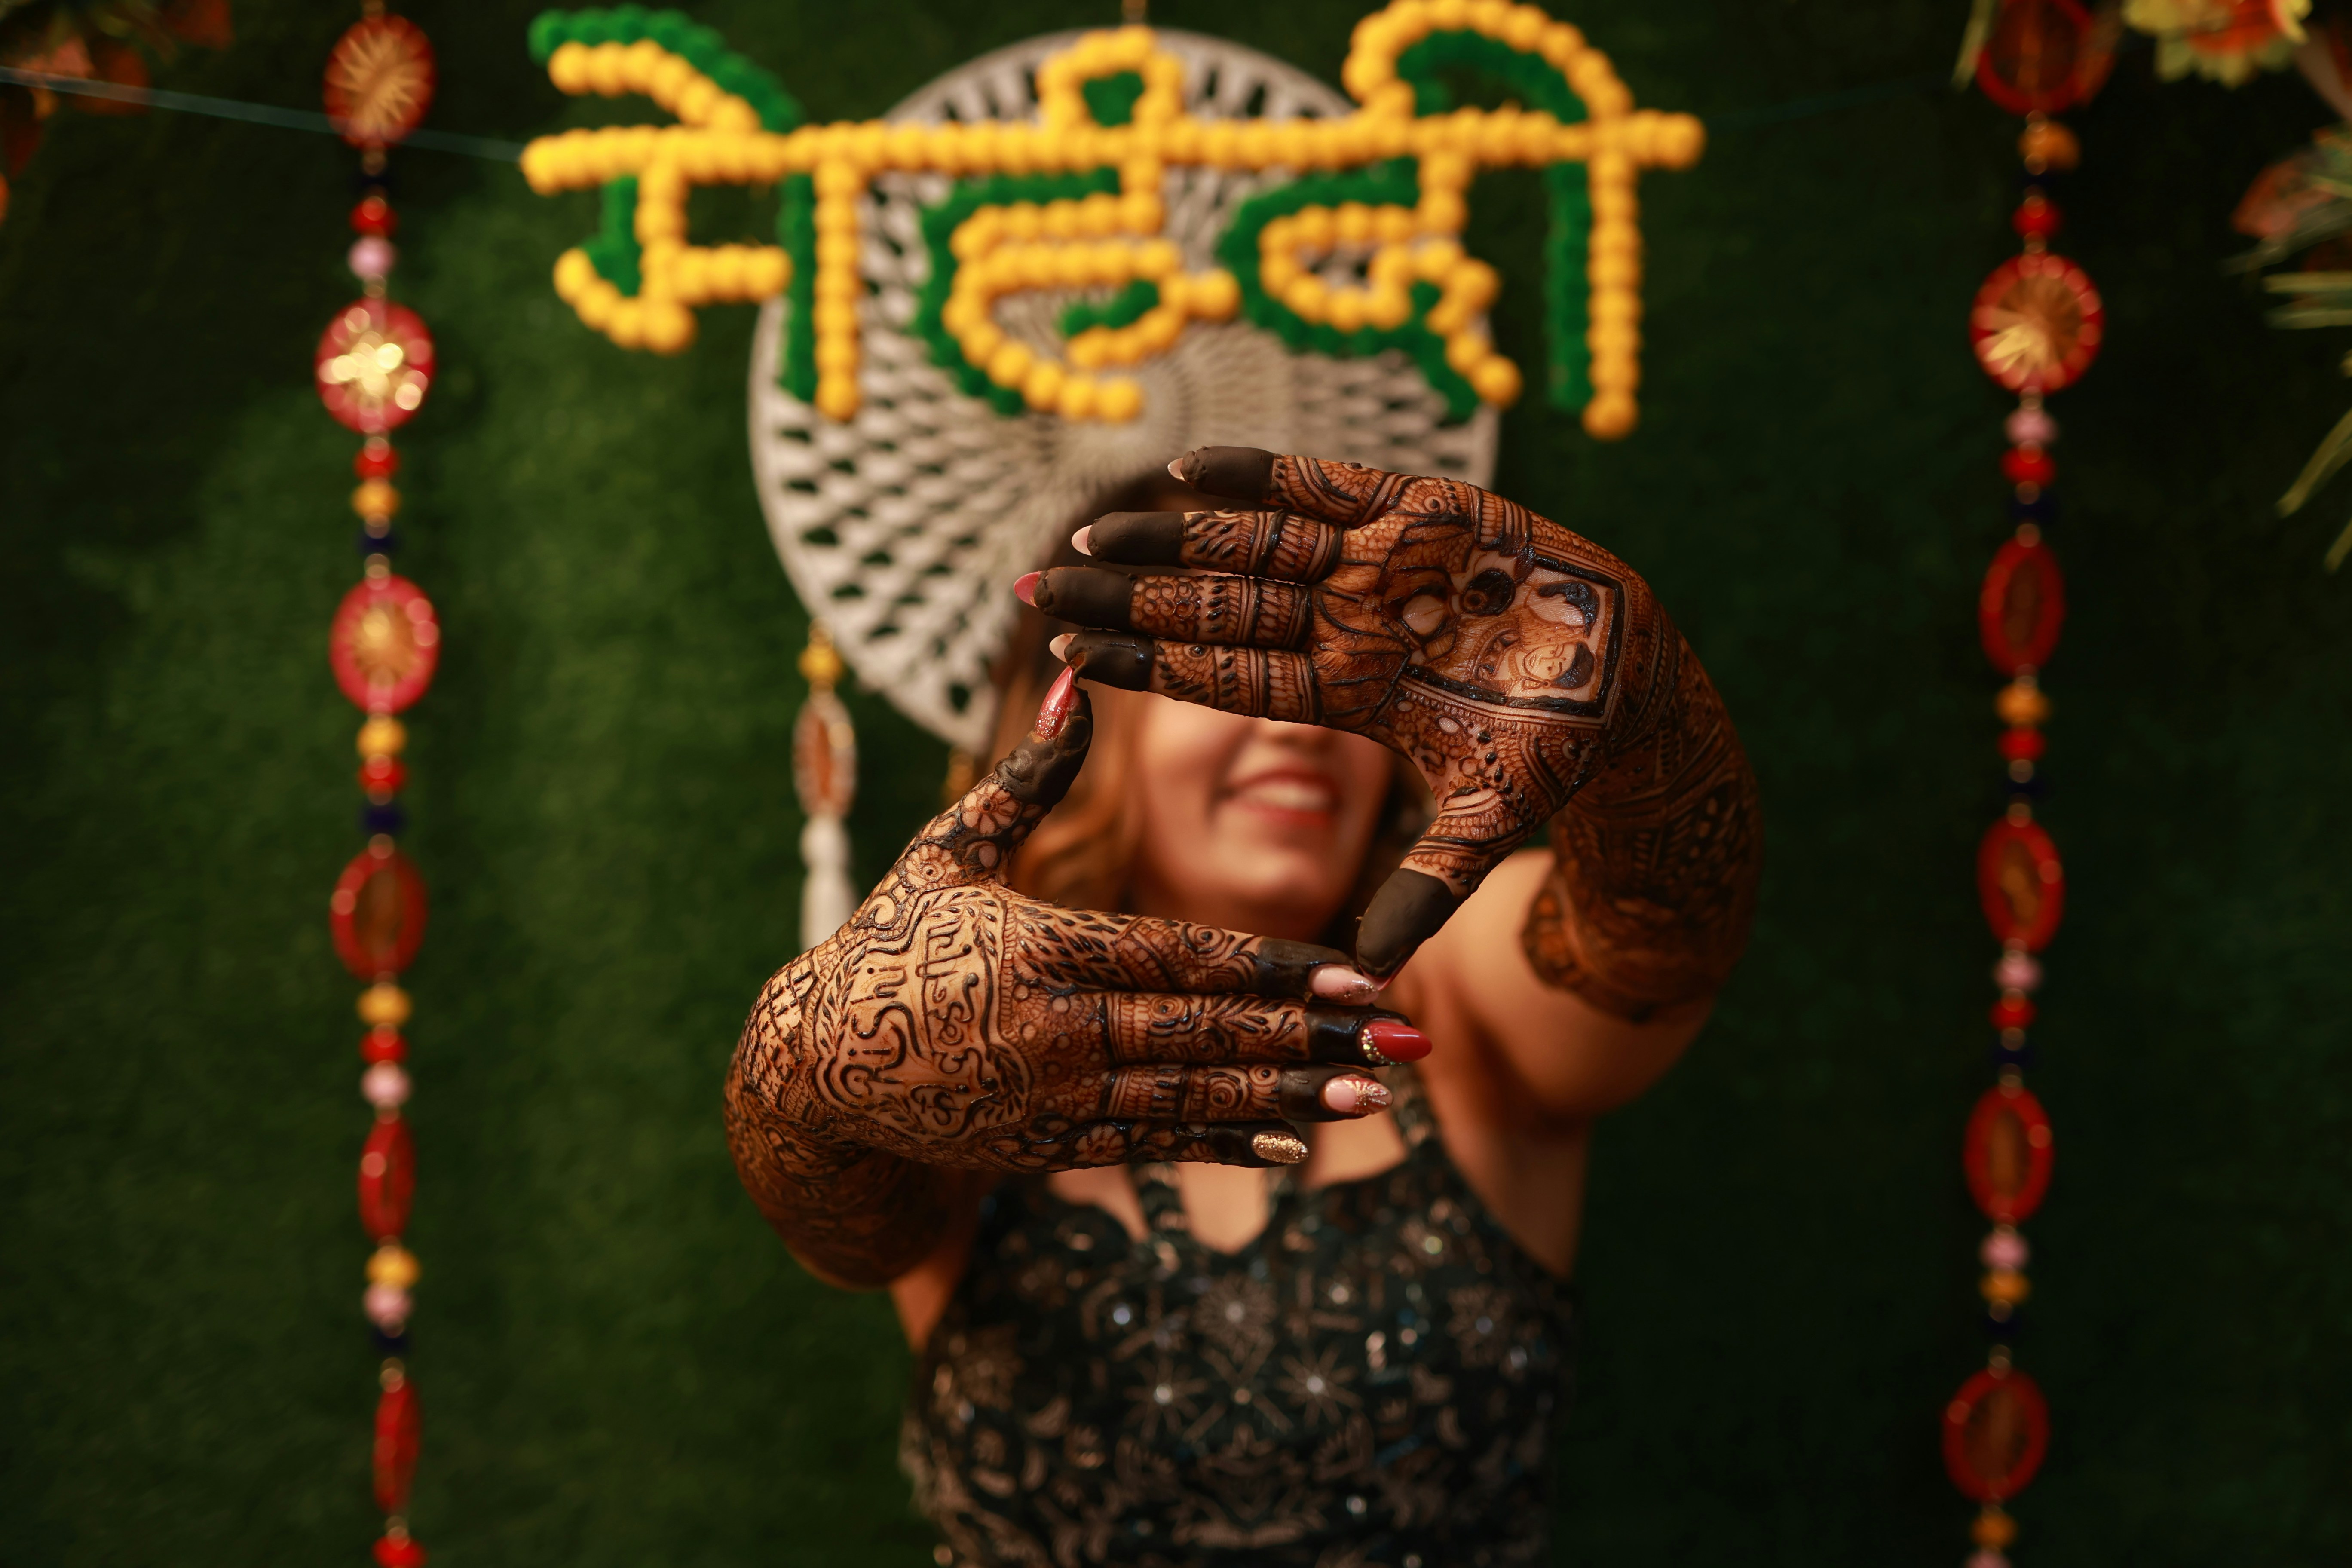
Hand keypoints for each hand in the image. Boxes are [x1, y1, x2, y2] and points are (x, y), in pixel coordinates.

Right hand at [731, 670, 1429, 1181]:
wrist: (810, 1069)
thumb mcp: (946, 852)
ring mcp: (1051, 1098)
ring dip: (1292, 1099)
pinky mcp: (1045, 1146)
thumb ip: (1023, 779)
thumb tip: (1072, 683)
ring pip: (1193, 1099)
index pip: (1182, 959)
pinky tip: (1296, 1144)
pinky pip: (1153, 1145)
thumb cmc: (888, 940)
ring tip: (1377, 1095)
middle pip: (1207, 1034)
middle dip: (1315, 1039)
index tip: (1360, 975)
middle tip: (1407, 1041)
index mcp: (1041, 949)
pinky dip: (1226, 1143)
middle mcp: (1054, 1031)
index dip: (1277, 972)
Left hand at [1027, 445, 1687, 981]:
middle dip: (1127, 596)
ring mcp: (1380, 562)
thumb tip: (1374, 968)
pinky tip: (1185, 469)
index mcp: (1346, 690)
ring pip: (1250, 541)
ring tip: (1087, 531)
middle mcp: (1348, 622)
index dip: (1147, 665)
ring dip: (1169, 536)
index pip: (1222, 678)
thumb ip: (1427, 886)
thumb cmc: (1558, 755)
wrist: (1636, 683)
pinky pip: (1325, 483)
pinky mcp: (1425, 507)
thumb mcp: (1485, 825)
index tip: (1069, 656)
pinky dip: (1261, 472)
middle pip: (1214, 606)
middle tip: (1035, 587)